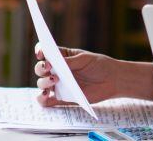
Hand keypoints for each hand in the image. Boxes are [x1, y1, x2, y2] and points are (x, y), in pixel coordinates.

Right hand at [33, 43, 152, 106]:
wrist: (112, 80)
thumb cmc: (99, 65)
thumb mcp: (85, 59)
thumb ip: (69, 61)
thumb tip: (53, 62)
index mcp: (61, 56)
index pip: (45, 52)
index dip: (40, 51)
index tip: (41, 53)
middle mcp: (57, 70)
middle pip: (40, 68)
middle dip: (41, 68)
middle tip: (48, 67)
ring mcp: (58, 84)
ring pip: (41, 84)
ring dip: (43, 82)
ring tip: (55, 80)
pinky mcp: (62, 98)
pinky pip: (46, 100)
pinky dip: (42, 99)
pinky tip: (45, 95)